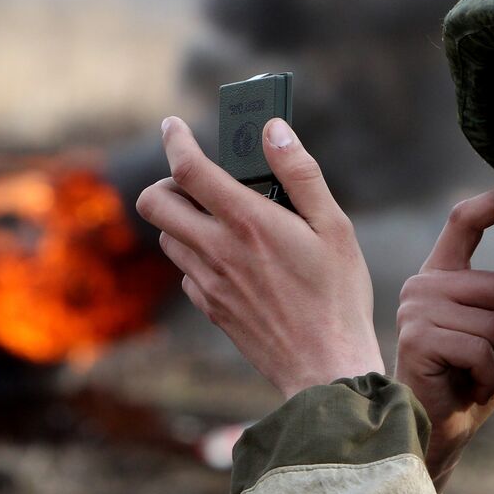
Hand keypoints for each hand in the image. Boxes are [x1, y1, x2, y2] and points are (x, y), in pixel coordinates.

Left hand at [136, 116, 382, 398]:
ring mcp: (208, 283)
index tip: (174, 126)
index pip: (190, 169)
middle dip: (167, 181)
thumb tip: (274, 130)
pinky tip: (233, 261)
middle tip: (197, 182)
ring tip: (221, 220)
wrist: (324, 367)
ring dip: (183, 219)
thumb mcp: (334, 227)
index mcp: (248, 222)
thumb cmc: (338, 296)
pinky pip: (186, 272)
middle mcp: (218, 250)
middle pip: (155, 203)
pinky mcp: (210, 308)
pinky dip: (198, 256)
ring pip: (167, 237)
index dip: (176, 140)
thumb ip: (301, 174)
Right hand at [395, 185, 493, 489]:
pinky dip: (491, 377)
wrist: (437, 430)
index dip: (492, 202)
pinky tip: (471, 386)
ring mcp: (416, 308)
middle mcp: (423, 284)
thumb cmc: (469, 380)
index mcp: (441, 275)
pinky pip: (482, 349)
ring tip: (482, 375)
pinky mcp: (417, 337)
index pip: (463, 223)